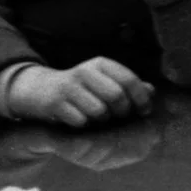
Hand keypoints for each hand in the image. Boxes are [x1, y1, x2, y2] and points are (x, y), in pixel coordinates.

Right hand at [0, 59, 153, 129]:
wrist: (39, 91)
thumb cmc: (80, 90)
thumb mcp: (103, 82)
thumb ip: (127, 86)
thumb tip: (152, 91)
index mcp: (101, 64)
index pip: (129, 79)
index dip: (141, 98)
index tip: (144, 112)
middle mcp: (86, 70)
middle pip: (116, 95)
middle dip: (121, 113)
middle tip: (117, 119)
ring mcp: (69, 86)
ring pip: (99, 110)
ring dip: (101, 121)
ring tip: (95, 120)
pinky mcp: (56, 102)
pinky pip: (80, 120)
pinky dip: (84, 126)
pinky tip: (79, 123)